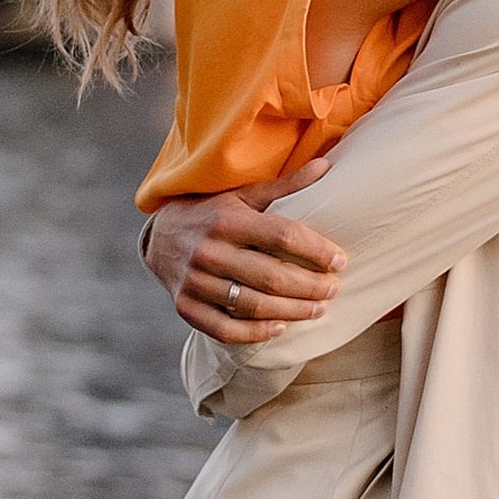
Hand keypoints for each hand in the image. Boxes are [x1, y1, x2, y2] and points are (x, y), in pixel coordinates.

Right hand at [143, 166, 345, 342]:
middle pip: (271, 277)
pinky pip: (225, 329)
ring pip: (253, 306)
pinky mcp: (186, 307)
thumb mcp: (243, 195)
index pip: (282, 236)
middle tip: (334, 289)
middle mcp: (208, 252)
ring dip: (293, 311)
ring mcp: (194, 283)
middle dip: (310, 286)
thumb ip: (284, 187)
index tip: (340, 261)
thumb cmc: (213, 213)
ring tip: (318, 308)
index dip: (316, 250)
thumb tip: (325, 166)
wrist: (159, 237)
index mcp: (226, 220)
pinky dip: (256, 333)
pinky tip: (280, 328)